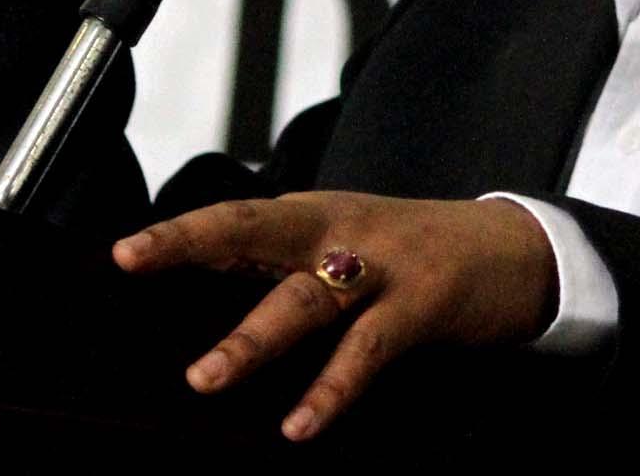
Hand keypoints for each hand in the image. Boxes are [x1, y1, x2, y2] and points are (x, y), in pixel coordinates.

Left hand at [112, 192, 558, 441]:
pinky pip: (367, 348)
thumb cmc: (418, 252)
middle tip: (134, 260)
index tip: (122, 250)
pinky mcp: (422, 300)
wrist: (517, 247)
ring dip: (251, 338)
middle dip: (190, 241)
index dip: (178, 231)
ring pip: (303, 297)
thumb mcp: (347, 246)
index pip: (234, 218)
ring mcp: (381, 262)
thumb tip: (215, 299)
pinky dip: (332, 387)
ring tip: (205, 378)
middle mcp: (337, 229)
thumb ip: (286, 265)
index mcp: (313, 216)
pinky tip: (301, 422)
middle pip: (253, 227)